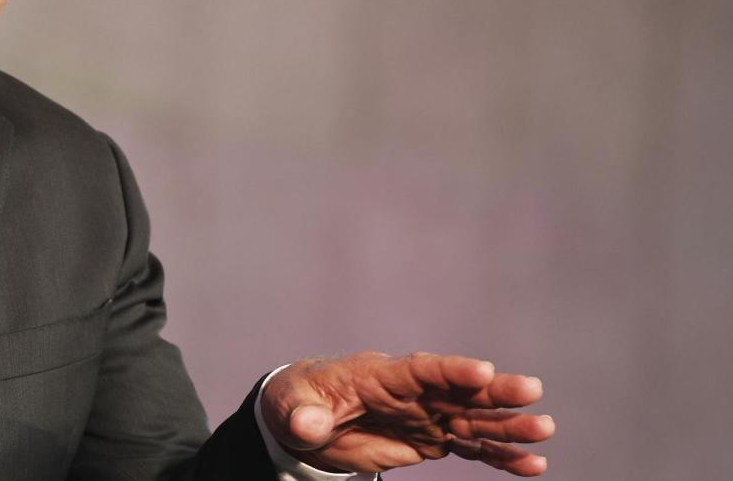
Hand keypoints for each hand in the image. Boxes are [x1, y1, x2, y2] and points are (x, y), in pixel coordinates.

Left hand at [260, 352, 553, 475]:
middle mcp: (412, 392)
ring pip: (474, 419)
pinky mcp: (433, 438)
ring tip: (544, 430)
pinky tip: (533, 465)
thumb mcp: (291, 405)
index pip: (420, 369)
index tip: (483, 370)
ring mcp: (426, 414)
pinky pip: (472, 447)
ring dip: (508, 425)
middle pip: (458, 389)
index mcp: (379, 374)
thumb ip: (303, 414)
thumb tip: (308, 424)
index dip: (451, 370)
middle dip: (494, 390)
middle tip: (532, 390)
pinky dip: (501, 457)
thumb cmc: (299, 399)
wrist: (306, 416)